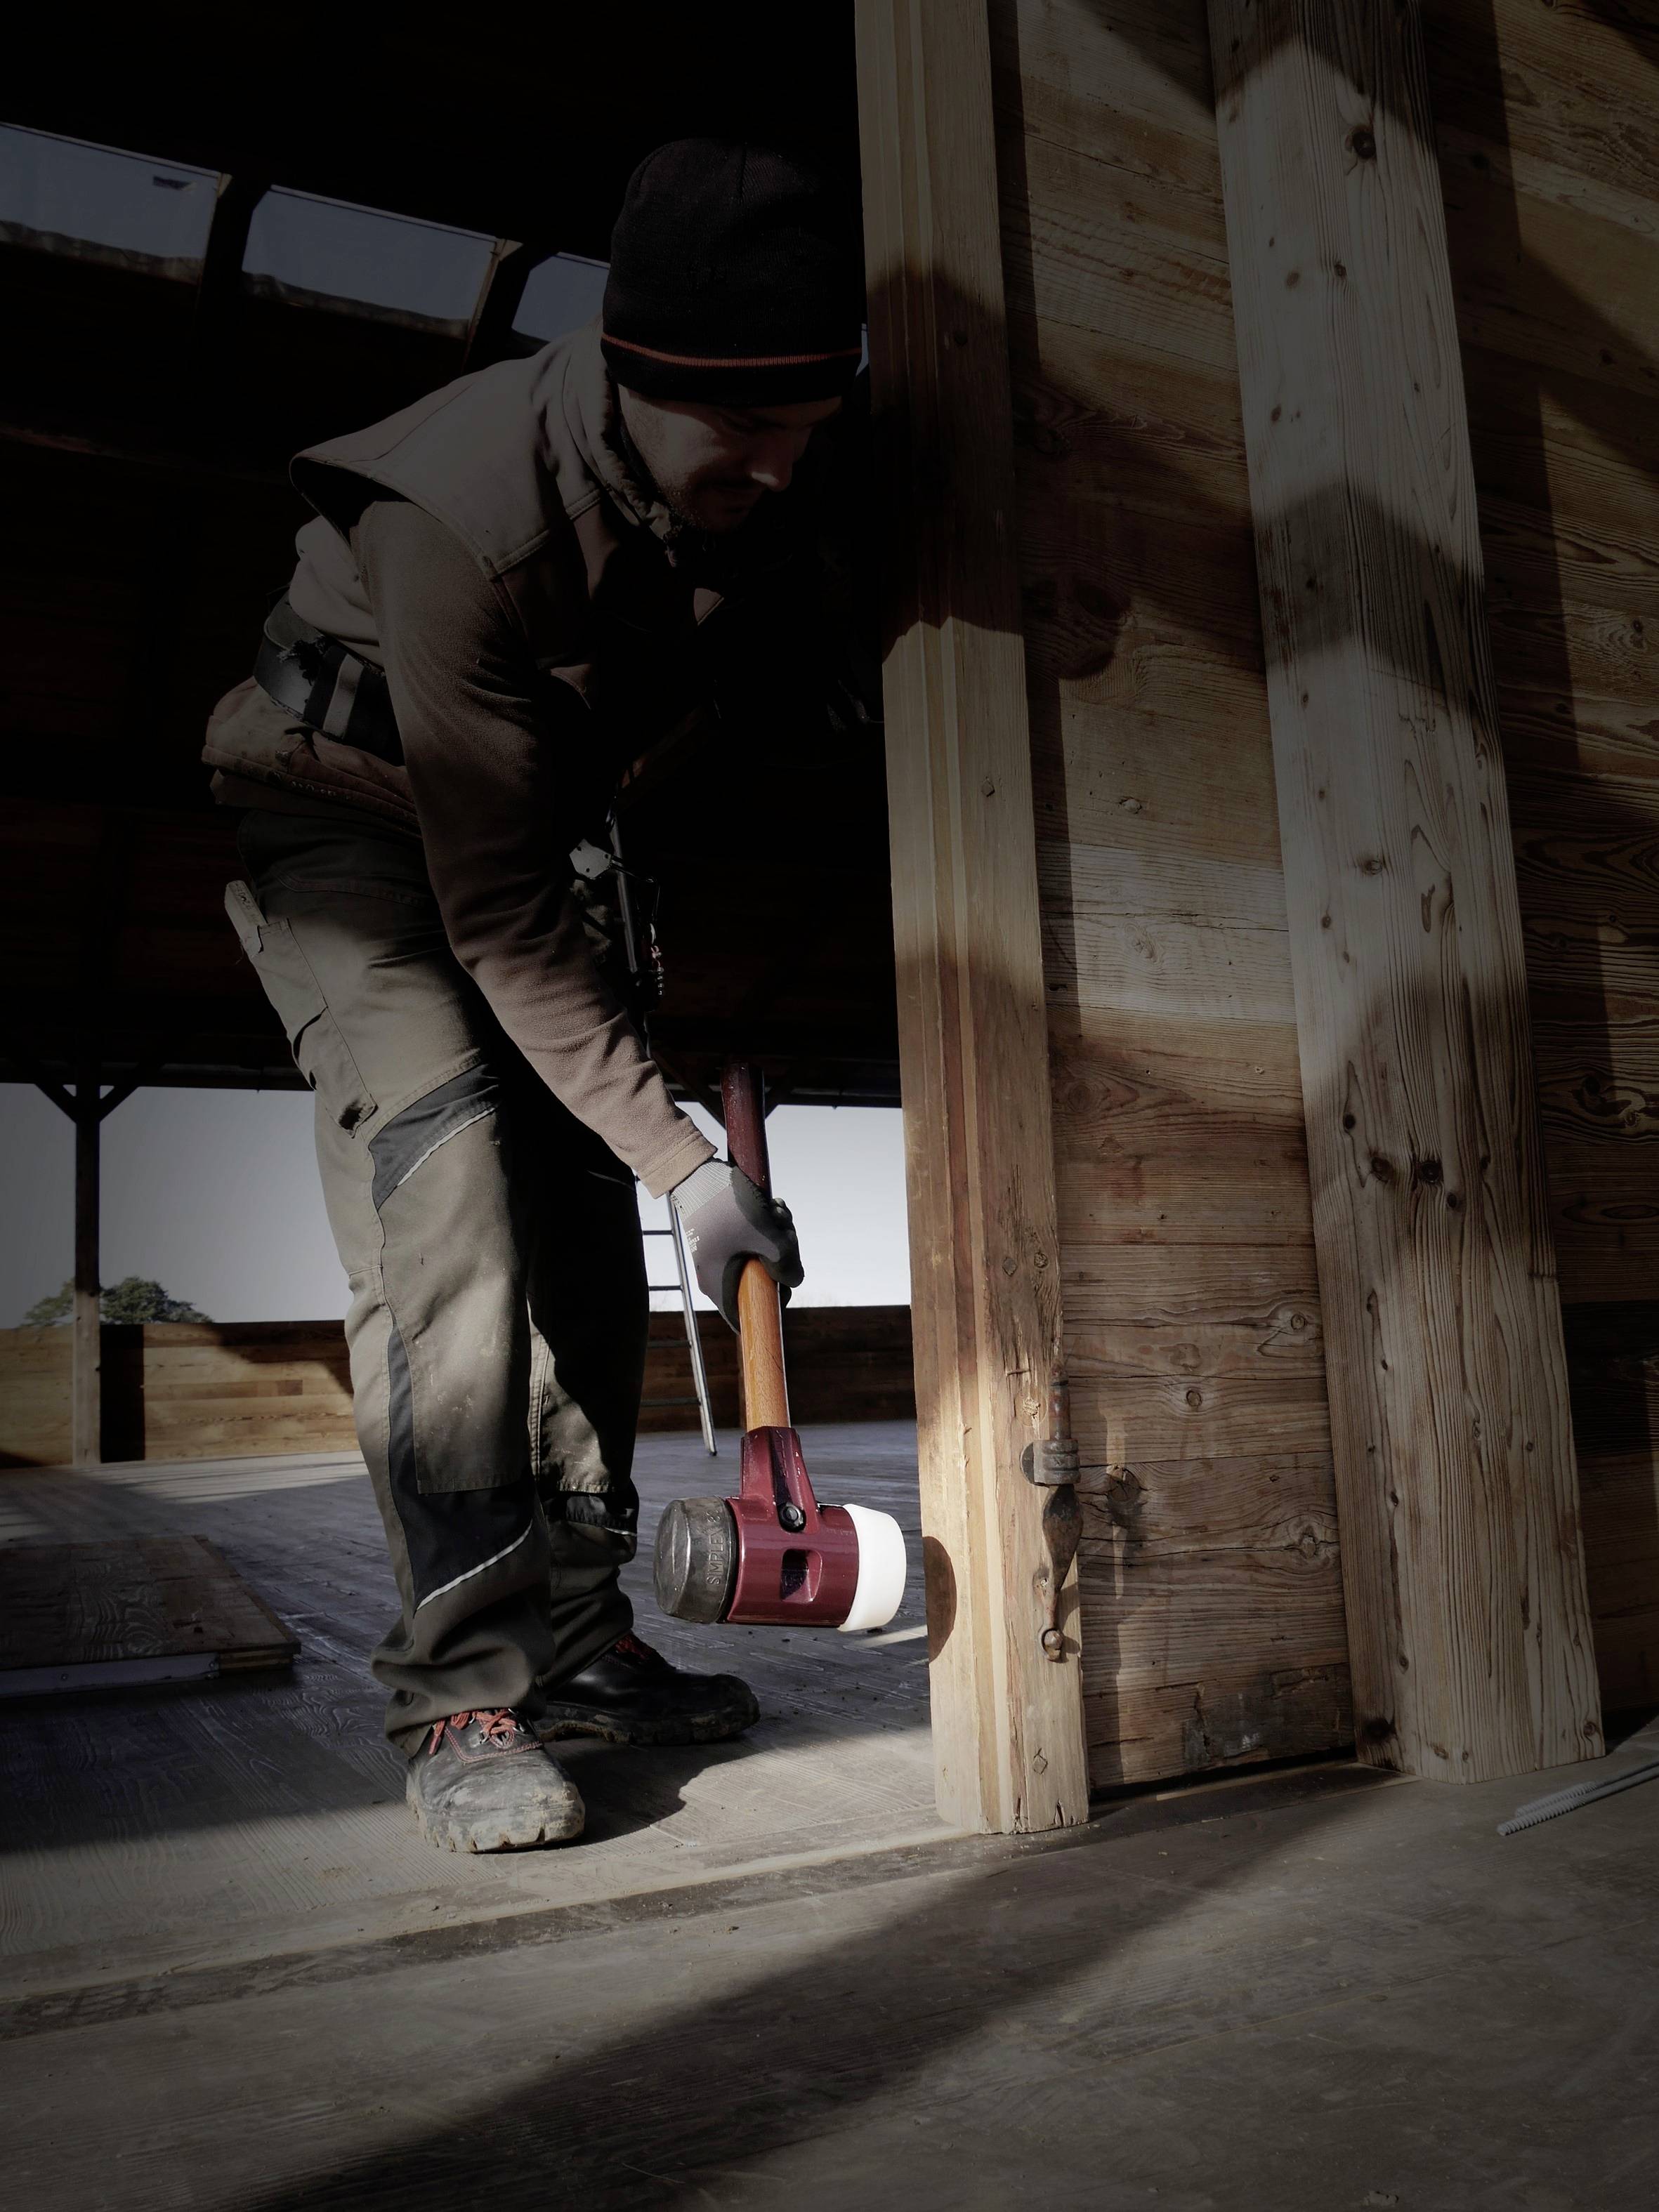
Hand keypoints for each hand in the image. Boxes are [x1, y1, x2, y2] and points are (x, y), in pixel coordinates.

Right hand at [670, 1158, 803, 1330]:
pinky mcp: (727, 1239)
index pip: (747, 1317)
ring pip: (763, 1259)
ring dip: (779, 1237)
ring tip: (778, 1211)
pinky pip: (756, 1243)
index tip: (784, 1282)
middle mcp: (717, 1276)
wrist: (697, 1171)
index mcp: (718, 1286)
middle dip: (782, 1259)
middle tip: (786, 1232)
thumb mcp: (764, 1234)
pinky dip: (769, 1228)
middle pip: (762, 1283)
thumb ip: (786, 1262)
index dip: (773, 1306)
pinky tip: (774, 1207)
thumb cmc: (726, 1205)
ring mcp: (722, 1257)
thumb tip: (795, 1280)